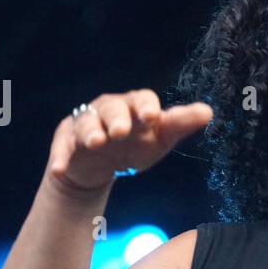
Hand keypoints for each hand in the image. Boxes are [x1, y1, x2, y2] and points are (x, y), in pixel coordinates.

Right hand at [46, 89, 211, 194]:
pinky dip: (60, 157)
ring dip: (90, 133)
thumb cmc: (135, 146)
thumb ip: (180, 124)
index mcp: (134, 106)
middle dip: (116, 119)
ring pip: (86, 124)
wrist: (101, 165)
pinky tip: (59, 169)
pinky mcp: (66, 141)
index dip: (146, 106)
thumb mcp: (160, 138)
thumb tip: (208, 111)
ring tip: (96, 143)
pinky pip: (62, 147)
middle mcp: (108, 109)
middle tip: (121, 131)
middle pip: (111, 108)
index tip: (152, 116)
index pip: (142, 99)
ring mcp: (85, 123)